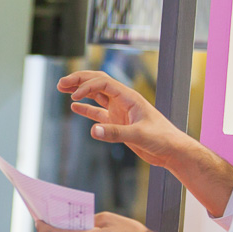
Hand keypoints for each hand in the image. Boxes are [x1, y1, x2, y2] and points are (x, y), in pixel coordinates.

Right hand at [57, 70, 184, 168]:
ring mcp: (119, 111)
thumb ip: (116, 133)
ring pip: (96, 95)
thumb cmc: (162, 139)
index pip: (103, 84)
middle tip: (60, 83)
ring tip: (62, 88)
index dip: (86, 86)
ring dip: (80, 91)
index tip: (73, 96)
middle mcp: (123, 101)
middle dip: (79, 80)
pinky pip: (98, 112)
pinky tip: (74, 106)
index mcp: (129, 97)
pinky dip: (86, 108)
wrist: (172, 151)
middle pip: (97, 83)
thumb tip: (94, 131)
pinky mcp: (118, 123)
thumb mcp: (139, 135)